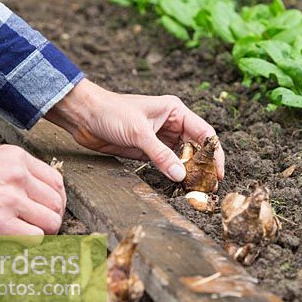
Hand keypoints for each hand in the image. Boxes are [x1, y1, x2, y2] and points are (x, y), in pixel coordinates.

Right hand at [0, 145, 65, 234]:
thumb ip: (16, 173)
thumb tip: (37, 195)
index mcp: (17, 158)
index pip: (57, 182)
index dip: (56, 199)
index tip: (47, 209)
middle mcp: (18, 176)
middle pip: (57, 204)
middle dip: (51, 217)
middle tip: (39, 225)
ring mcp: (10, 200)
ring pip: (51, 222)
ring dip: (43, 232)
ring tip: (27, 233)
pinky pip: (34, 238)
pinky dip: (29, 242)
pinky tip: (14, 239)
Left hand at [46, 79, 224, 181]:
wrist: (83, 115)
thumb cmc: (111, 112)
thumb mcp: (139, 133)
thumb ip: (161, 155)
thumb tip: (181, 176)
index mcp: (175, 111)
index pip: (204, 133)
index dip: (214, 153)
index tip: (218, 173)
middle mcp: (171, 124)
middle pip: (196, 147)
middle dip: (203, 166)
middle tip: (209, 187)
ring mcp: (160, 138)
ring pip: (182, 157)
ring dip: (188, 172)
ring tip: (197, 190)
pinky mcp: (148, 149)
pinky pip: (166, 163)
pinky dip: (173, 174)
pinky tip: (179, 186)